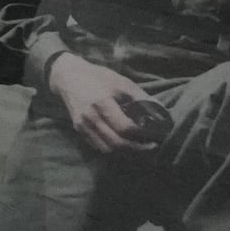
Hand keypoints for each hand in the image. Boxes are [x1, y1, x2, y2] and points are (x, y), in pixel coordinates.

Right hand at [46, 55, 160, 154]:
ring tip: (140, 149)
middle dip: (138, 149)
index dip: (142, 135)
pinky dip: (113, 150)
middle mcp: (91, 118)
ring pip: (107, 150)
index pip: (125, 128)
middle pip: (117, 143)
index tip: (156, 137)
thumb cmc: (98, 77)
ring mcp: (83, 126)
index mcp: (102, 103)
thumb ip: (141, 98)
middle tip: (151, 147)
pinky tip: (124, 145)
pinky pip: (98, 147)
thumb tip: (161, 112)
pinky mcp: (79, 130)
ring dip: (126, 153)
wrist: (68, 77)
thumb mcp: (121, 82)